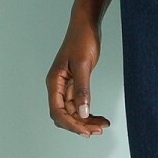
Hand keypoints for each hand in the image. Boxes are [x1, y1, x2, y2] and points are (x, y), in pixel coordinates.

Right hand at [47, 17, 110, 136]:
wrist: (86, 26)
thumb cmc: (82, 40)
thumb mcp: (83, 65)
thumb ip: (82, 89)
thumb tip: (83, 113)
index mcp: (54, 82)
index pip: (57, 111)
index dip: (71, 124)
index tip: (86, 131)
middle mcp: (58, 87)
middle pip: (65, 115)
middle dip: (80, 125)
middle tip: (99, 130)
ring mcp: (67, 86)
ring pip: (74, 112)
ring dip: (86, 121)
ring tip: (103, 125)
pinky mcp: (76, 84)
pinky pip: (80, 104)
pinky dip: (89, 112)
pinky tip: (100, 117)